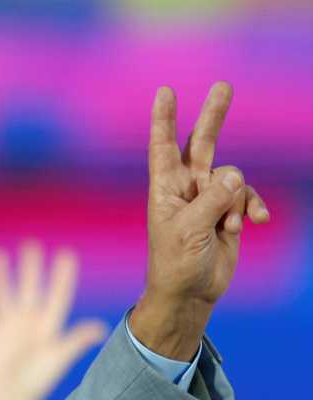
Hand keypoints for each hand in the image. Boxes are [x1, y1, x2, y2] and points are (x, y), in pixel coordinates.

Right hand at [0, 243, 107, 399]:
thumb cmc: (35, 383)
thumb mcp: (57, 359)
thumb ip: (75, 340)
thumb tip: (100, 328)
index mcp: (48, 326)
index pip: (57, 295)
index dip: (62, 276)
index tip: (66, 255)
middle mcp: (27, 323)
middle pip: (29, 288)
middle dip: (30, 268)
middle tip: (30, 244)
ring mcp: (6, 328)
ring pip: (3, 294)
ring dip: (0, 275)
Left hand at [135, 82, 270, 357]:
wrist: (190, 293)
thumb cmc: (176, 264)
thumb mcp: (189, 230)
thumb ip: (212, 199)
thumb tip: (235, 175)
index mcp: (165, 189)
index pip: (163, 147)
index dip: (164, 120)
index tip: (165, 92)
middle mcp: (186, 188)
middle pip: (202, 143)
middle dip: (213, 116)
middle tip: (223, 85)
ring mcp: (208, 198)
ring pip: (233, 177)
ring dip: (236, 200)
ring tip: (228, 226)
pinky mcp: (227, 211)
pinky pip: (246, 196)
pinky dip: (251, 206)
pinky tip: (255, 222)